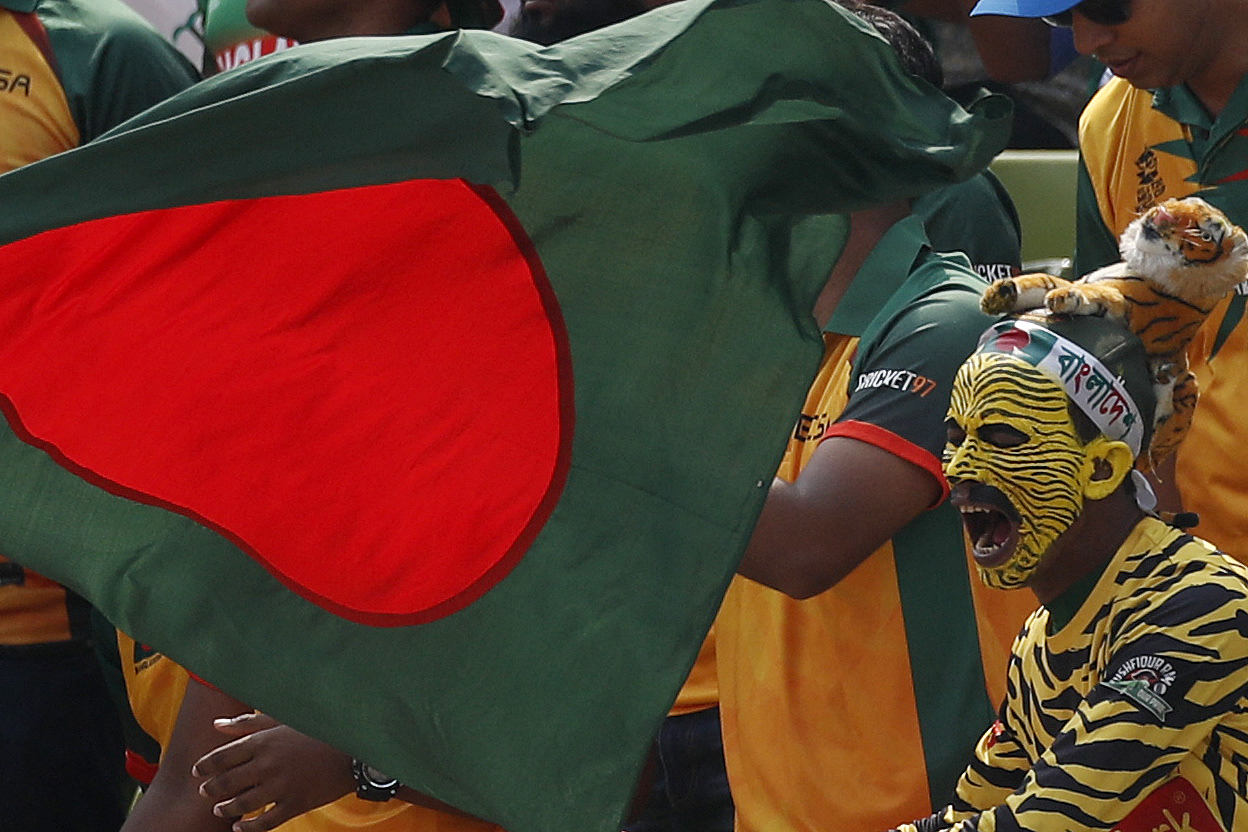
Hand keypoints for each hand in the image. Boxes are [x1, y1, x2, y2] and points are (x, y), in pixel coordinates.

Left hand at [192, 713, 354, 831]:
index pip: (222, 757)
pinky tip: (240, 828)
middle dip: (211, 789)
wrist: (351, 749)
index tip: (198, 771)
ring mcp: (281, 787)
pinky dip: (248, 828)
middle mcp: (268, 765)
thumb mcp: (281, 720)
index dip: (206, 766)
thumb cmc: (315, 730)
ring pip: (241, 804)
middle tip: (205, 792)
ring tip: (219, 810)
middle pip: (227, 782)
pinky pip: (264, 823)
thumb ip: (247, 723)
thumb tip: (216, 725)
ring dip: (225, 809)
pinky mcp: (295, 804)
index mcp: (263, 742)